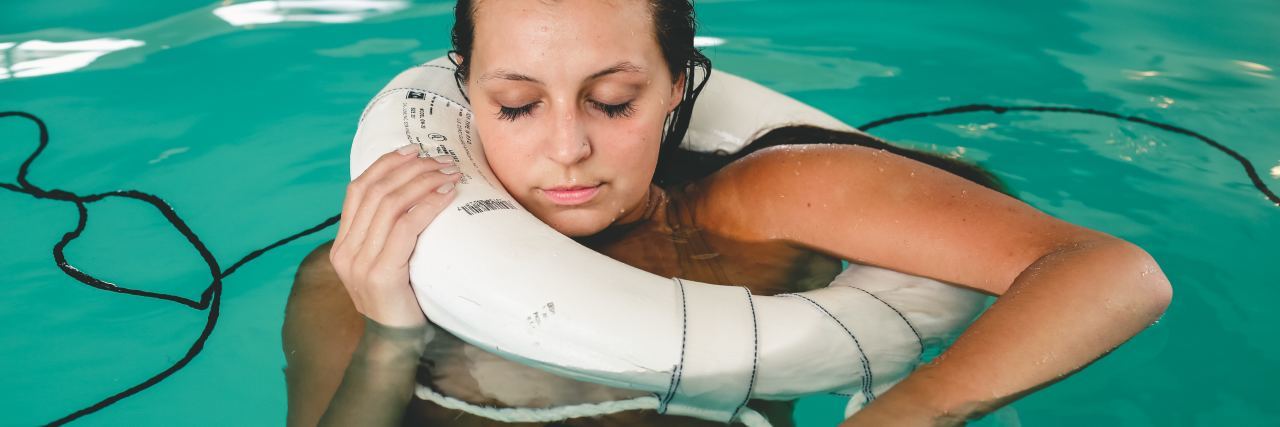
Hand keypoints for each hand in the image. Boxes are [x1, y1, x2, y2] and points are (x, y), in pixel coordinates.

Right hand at [329, 144, 461, 327]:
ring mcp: (360, 263)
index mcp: (342, 244)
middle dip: (411, 169)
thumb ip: (387, 236)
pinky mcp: (381, 273)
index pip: (358, 190)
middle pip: (375, 191)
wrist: (395, 343)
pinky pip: (406, 227)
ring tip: (450, 173)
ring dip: (423, 182)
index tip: (414, 149)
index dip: (385, 164)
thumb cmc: (401, 299)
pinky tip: (447, 195)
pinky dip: (428, 205)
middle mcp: (345, 250)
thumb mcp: (386, 262)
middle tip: (442, 160)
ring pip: (390, 205)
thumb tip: (413, 195)